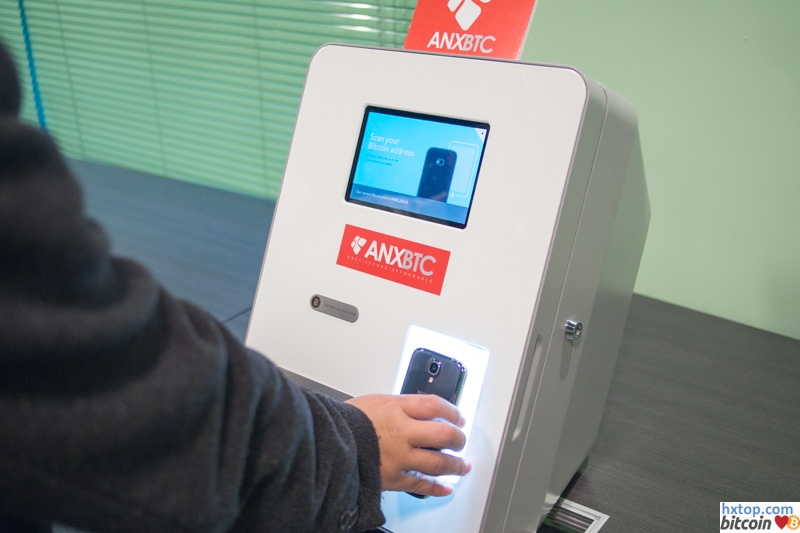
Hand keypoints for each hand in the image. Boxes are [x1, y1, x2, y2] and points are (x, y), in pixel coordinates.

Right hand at [345, 394, 470, 496]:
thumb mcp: (375, 402)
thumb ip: (400, 407)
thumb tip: (421, 412)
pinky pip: (421, 485)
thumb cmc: (345, 421)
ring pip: (438, 462)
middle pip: (444, 434)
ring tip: (462, 466)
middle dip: (458, 438)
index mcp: (396, 408)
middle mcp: (402, 431)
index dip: (452, 411)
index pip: (435, 405)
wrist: (325, 443)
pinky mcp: (393, 478)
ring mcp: (399, 456)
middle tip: (460, 440)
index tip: (458, 416)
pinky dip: (437, 488)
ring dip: (455, 465)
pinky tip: (446, 488)